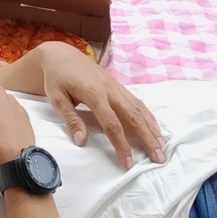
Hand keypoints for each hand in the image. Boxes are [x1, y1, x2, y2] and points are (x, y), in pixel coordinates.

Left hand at [12, 45, 164, 168]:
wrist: (61, 55)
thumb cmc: (56, 78)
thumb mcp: (56, 98)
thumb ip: (71, 119)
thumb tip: (82, 142)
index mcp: (94, 93)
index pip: (111, 123)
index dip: (121, 144)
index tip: (128, 162)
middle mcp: (110, 90)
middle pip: (133, 116)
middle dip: (147, 138)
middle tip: (159, 158)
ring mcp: (116, 87)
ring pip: (138, 109)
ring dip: (152, 128)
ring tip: (162, 146)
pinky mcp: (118, 86)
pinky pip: (136, 101)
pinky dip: (148, 116)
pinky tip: (155, 128)